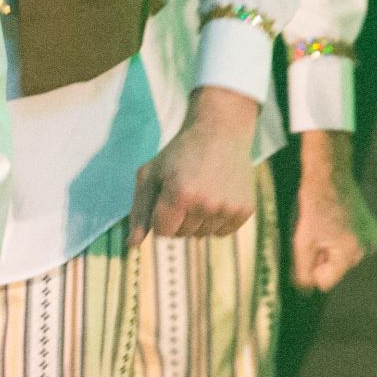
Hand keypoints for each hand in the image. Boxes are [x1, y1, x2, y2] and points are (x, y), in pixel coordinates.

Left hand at [133, 86, 261, 239]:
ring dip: (198, 220)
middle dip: (179, 218)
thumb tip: (132, 245)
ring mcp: (228, 208)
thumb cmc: (179, 153)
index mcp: (179, 194)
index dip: (162, 215)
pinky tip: (217, 196)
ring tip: (203, 191)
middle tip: (187, 189)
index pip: (163, 232)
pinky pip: (223, 232)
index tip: (167, 195)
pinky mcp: (245, 210)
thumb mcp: (151, 175)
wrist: (220, 131)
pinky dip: (217, 221)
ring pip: (202, 235)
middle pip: (183, 235)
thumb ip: (139, 211)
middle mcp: (206, 204)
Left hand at [290, 130, 376, 292]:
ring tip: (324, 225)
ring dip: (329, 247)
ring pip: (342, 256)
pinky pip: (350, 244)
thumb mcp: (302, 241)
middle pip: (336, 269)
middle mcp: (366, 248)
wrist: (330, 173)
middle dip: (322, 257)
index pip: (326, 281)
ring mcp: (371, 237)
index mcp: (351, 253)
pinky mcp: (370, 227)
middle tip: (315, 233)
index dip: (312, 268)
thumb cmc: (314, 204)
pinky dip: (339, 237)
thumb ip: (303, 270)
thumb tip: (305, 290)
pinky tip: (333, 220)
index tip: (308, 247)